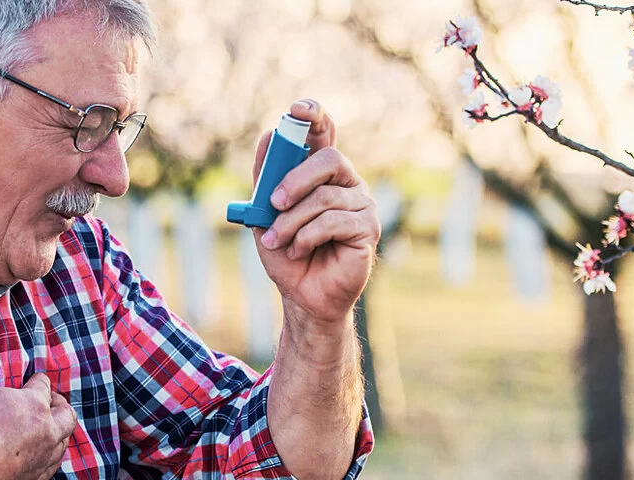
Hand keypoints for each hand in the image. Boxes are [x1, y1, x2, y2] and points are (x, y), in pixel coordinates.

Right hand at [0, 374, 76, 479]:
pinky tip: (39, 453)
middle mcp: (46, 429)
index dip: (37, 381)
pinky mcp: (38, 477)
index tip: (35, 381)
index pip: (43, 385)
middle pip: (67, 413)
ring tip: (47, 429)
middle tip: (50, 402)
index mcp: (32, 404)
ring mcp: (45, 456)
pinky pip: (53, 463)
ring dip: (57, 432)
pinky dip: (49, 455)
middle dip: (60, 405)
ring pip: (63, 441)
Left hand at [253, 99, 379, 324]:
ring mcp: (361, 204)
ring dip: (292, 222)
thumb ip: (266, 178)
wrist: (302, 295)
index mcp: (322, 173)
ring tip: (277, 241)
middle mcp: (346, 183)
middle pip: (329, 159)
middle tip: (274, 202)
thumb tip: (269, 136)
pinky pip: (334, 221)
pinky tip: (297, 250)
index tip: (296, 110)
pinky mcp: (368, 228)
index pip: (324, 133)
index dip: (314, 116)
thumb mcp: (265, 213)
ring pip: (324, 198)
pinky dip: (307, 236)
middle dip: (296, 179)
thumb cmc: (286, 252)